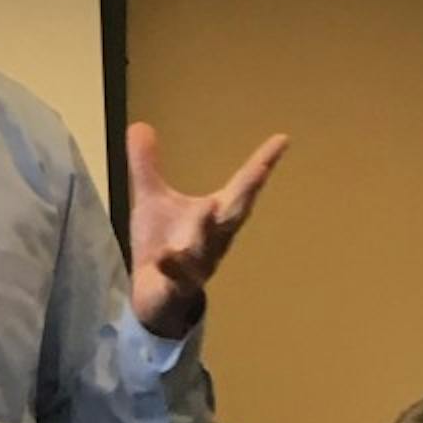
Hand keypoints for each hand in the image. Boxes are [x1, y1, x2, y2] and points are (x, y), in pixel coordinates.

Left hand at [126, 122, 287, 336]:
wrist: (153, 297)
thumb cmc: (162, 244)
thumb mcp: (151, 200)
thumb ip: (146, 166)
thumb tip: (140, 125)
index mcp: (215, 215)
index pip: (243, 186)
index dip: (262, 163)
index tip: (282, 139)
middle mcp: (215, 239)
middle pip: (235, 215)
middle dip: (247, 193)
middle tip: (260, 170)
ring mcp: (199, 265)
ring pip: (208, 248)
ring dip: (207, 230)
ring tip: (207, 207)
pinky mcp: (178, 287)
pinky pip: (179, 278)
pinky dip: (173, 267)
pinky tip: (166, 256)